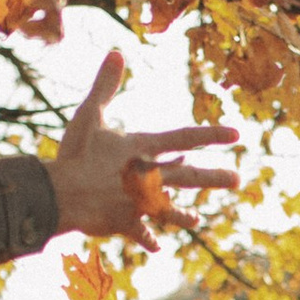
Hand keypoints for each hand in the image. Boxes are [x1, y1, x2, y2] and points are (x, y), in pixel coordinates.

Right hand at [50, 52, 238, 235]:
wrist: (62, 196)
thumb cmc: (75, 154)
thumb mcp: (89, 115)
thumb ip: (105, 85)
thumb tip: (117, 52)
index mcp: (143, 149)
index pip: (185, 139)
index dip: (211, 135)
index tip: (236, 134)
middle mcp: (149, 177)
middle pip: (189, 177)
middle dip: (214, 178)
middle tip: (237, 179)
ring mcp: (140, 202)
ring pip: (168, 209)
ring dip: (182, 215)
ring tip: (197, 220)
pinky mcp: (126, 222)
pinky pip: (140, 233)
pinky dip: (147, 239)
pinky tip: (157, 247)